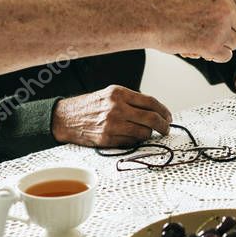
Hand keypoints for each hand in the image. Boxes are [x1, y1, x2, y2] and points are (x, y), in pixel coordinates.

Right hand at [52, 85, 172, 146]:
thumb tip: (156, 111)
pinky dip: (135, 141)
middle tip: (166, 128)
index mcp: (119, 93)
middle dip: (163, 126)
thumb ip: (131, 100)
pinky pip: (131, 143)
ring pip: (143, 133)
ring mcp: (112, 125)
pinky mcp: (108, 139)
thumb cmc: (91, 105)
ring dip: (149, 135)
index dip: (164, 111)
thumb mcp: (111, 94)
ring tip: (147, 133)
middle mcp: (117, 108)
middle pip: (151, 119)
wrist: (67, 118)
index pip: (151, 102)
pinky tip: (132, 137)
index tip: (168, 117)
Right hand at [148, 0, 235, 61]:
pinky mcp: (211, 46)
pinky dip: (215, 54)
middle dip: (233, 30)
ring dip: (223, 43)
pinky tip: (203, 48)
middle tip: (216, 31)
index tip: (232, 19)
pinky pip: (225, 55)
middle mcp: (227, 7)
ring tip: (205, 39)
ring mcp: (221, 27)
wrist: (146, 16)